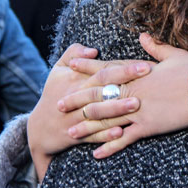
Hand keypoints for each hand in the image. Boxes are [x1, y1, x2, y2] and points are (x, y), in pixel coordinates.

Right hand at [27, 44, 150, 180]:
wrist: (39, 129)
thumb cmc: (54, 93)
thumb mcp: (57, 70)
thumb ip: (73, 53)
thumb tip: (93, 50)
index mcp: (77, 81)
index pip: (104, 71)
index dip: (124, 67)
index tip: (145, 64)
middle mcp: (78, 99)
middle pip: (103, 89)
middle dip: (125, 83)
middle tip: (147, 77)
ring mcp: (77, 119)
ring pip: (99, 114)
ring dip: (117, 109)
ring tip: (137, 104)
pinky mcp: (78, 136)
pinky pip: (93, 136)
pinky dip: (106, 135)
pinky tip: (121, 132)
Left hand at [64, 33, 187, 158]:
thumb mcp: (174, 54)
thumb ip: (155, 47)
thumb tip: (143, 36)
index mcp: (138, 73)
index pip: (107, 69)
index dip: (87, 67)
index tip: (69, 65)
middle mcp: (133, 91)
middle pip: (99, 96)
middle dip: (77, 100)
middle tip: (58, 105)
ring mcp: (138, 110)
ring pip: (106, 120)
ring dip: (87, 127)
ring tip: (70, 134)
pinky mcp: (148, 126)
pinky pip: (124, 139)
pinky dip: (109, 147)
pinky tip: (96, 154)